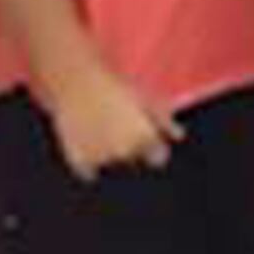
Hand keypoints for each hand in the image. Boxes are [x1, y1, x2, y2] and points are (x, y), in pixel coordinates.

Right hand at [44, 59, 181, 178]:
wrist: (75, 80)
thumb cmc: (113, 85)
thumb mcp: (145, 97)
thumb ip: (164, 119)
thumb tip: (178, 136)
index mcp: (146, 137)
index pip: (158, 158)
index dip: (151, 147)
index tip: (142, 135)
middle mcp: (126, 151)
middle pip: (133, 161)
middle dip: (129, 149)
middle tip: (115, 124)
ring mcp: (101, 158)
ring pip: (111, 166)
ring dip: (109, 155)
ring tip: (99, 128)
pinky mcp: (79, 162)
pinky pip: (89, 173)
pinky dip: (89, 164)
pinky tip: (86, 141)